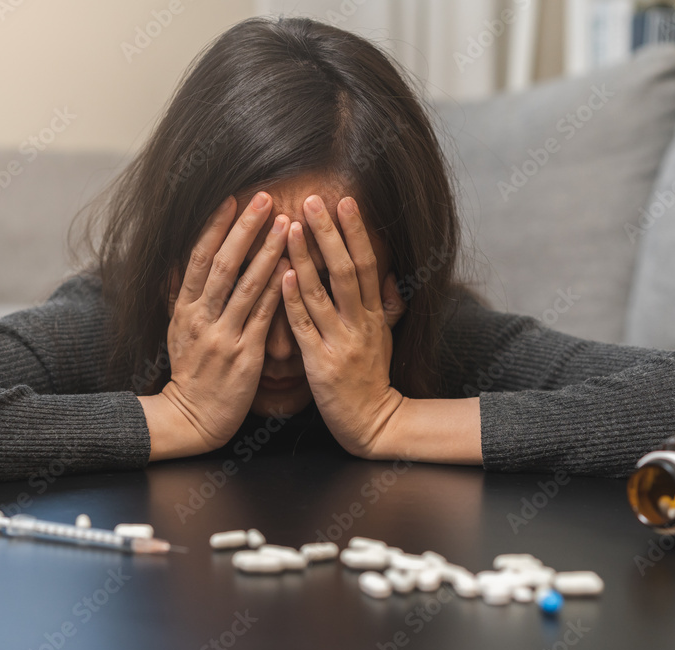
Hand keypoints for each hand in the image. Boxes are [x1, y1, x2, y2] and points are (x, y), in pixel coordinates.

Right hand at [158, 192, 289, 453]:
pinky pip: (264, 316)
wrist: (192, 418)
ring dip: (268, 251)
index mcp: (184, 309)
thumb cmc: (191, 372)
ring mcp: (223, 336)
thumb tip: (179, 263)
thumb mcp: (177, 332)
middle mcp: (201, 318)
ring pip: (247, 286)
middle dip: (245, 228)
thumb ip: (181, 297)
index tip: (232, 199)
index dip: (215, 227)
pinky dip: (277, 290)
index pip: (199, 258)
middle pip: (223, 264)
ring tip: (286, 224)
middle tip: (265, 198)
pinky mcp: (245, 355)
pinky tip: (293, 269)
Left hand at [280, 194, 406, 457]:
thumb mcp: (385, 338)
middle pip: (348, 271)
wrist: (372, 423)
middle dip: (330, 234)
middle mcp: (360, 323)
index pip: (367, 264)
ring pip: (323, 293)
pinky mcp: (319, 363)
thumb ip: (387, 305)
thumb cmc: (373, 377)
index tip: (344, 201)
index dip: (356, 232)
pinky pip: (305, 327)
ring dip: (306, 258)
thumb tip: (391, 274)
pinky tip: (283, 275)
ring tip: (290, 226)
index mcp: (374, 314)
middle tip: (313, 200)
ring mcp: (340, 342)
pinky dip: (294, 299)